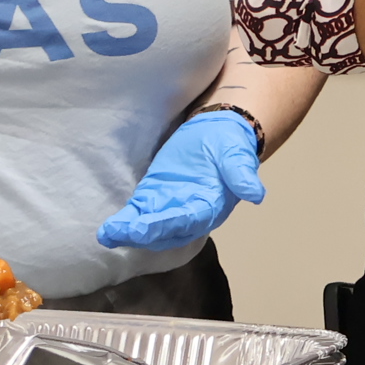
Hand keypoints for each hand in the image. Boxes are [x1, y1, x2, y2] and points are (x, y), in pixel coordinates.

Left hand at [96, 111, 263, 251]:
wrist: (216, 131)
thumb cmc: (229, 143)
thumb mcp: (238, 155)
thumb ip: (242, 174)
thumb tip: (257, 195)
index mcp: (211, 207)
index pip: (188, 220)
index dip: (167, 224)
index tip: (145, 227)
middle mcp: (188, 215)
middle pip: (165, 231)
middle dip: (143, 233)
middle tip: (121, 232)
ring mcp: (168, 208)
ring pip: (147, 227)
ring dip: (128, 233)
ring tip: (108, 233)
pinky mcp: (152, 198)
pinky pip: (135, 215)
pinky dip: (122, 224)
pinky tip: (107, 231)